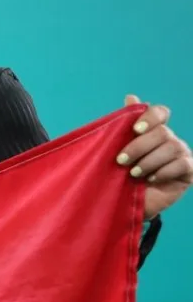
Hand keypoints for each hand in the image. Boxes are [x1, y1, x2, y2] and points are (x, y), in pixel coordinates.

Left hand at [116, 96, 192, 219]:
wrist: (124, 205)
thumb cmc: (118, 176)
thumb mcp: (116, 151)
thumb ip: (122, 126)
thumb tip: (131, 96)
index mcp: (153, 131)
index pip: (160, 112)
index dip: (151, 116)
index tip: (135, 128)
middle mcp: (169, 140)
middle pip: (162, 132)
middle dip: (139, 146)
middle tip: (121, 161)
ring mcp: (181, 155)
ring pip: (172, 147)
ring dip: (149, 160)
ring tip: (133, 174)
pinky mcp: (188, 172)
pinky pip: (183, 164)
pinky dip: (165, 170)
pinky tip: (152, 178)